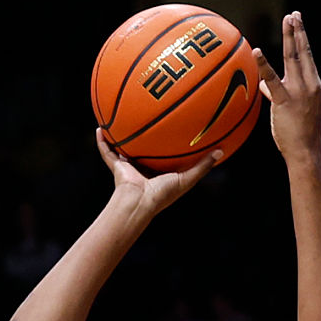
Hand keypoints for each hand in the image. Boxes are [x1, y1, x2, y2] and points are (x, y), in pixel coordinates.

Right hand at [95, 128, 222, 214]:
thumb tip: (221, 151)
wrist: (139, 203)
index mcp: (159, 173)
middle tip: (147, 118)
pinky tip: (100, 128)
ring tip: (119, 118)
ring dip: (121, 137)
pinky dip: (102, 143)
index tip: (174, 129)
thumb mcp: (186, 179)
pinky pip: (107, 153)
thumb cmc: (163, 195)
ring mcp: (129, 168)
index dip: (168, 144)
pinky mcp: (117, 168)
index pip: (164, 156)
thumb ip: (202, 166)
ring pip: (124, 149)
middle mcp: (143, 169)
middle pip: (144, 150)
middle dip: (145, 137)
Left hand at [253, 12, 320, 162]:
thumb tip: (264, 84)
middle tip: (294, 14)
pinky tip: (256, 51)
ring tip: (287, 20)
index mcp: (314, 85)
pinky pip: (272, 80)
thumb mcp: (291, 110)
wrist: (306, 151)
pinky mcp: (285, 101)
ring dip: (290, 37)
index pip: (307, 58)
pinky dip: (263, 64)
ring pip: (293, 59)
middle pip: (303, 52)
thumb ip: (277, 94)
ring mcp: (299, 91)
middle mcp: (309, 84)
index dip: (302, 39)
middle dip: (298, 31)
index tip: (298, 23)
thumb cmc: (298, 134)